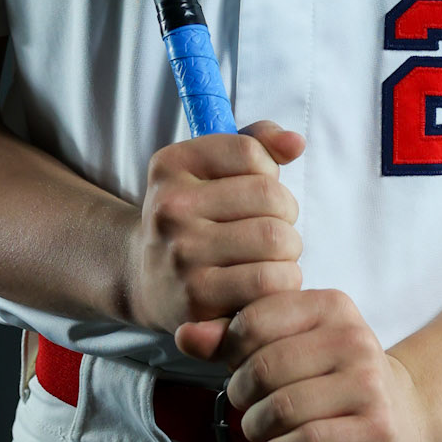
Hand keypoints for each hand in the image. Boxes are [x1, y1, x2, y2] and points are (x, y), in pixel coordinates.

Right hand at [124, 121, 303, 338]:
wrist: (146, 279)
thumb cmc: (195, 216)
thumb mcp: (211, 168)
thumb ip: (258, 142)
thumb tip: (295, 143)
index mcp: (171, 164)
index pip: (250, 152)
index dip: (268, 171)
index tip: (255, 189)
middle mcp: (170, 208)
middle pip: (271, 197)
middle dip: (286, 214)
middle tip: (270, 229)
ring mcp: (181, 255)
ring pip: (277, 240)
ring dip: (289, 251)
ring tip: (270, 256)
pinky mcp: (198, 299)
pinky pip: (270, 282)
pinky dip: (284, 282)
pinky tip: (266, 282)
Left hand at [179, 288, 436, 441]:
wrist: (403, 412)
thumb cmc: (332, 377)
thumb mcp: (290, 345)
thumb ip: (234, 338)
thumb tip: (184, 336)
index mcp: (331, 306)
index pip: (257, 319)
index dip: (231, 350)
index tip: (234, 370)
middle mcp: (354, 338)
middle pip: (266, 367)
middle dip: (242, 395)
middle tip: (245, 408)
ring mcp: (369, 383)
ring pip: (284, 407)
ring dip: (257, 429)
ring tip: (258, 434)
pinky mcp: (376, 427)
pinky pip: (309, 441)